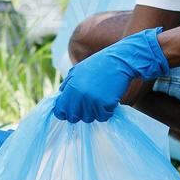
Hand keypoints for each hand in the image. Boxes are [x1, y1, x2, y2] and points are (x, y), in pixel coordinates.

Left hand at [53, 27, 168, 122]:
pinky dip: (106, 112)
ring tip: (99, 99)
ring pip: (89, 118)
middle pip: (75, 117)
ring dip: (94, 112)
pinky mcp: (106, 104)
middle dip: (80, 113)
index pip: (60, 110)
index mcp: (71, 87)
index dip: (64, 113)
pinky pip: (103, 117)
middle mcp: (80, 96)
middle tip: (88, 105)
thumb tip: (61, 97)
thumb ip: (68, 84)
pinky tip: (108, 100)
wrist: (119, 61)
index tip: (70, 113)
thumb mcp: (77, 70)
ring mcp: (93, 101)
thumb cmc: (98, 65)